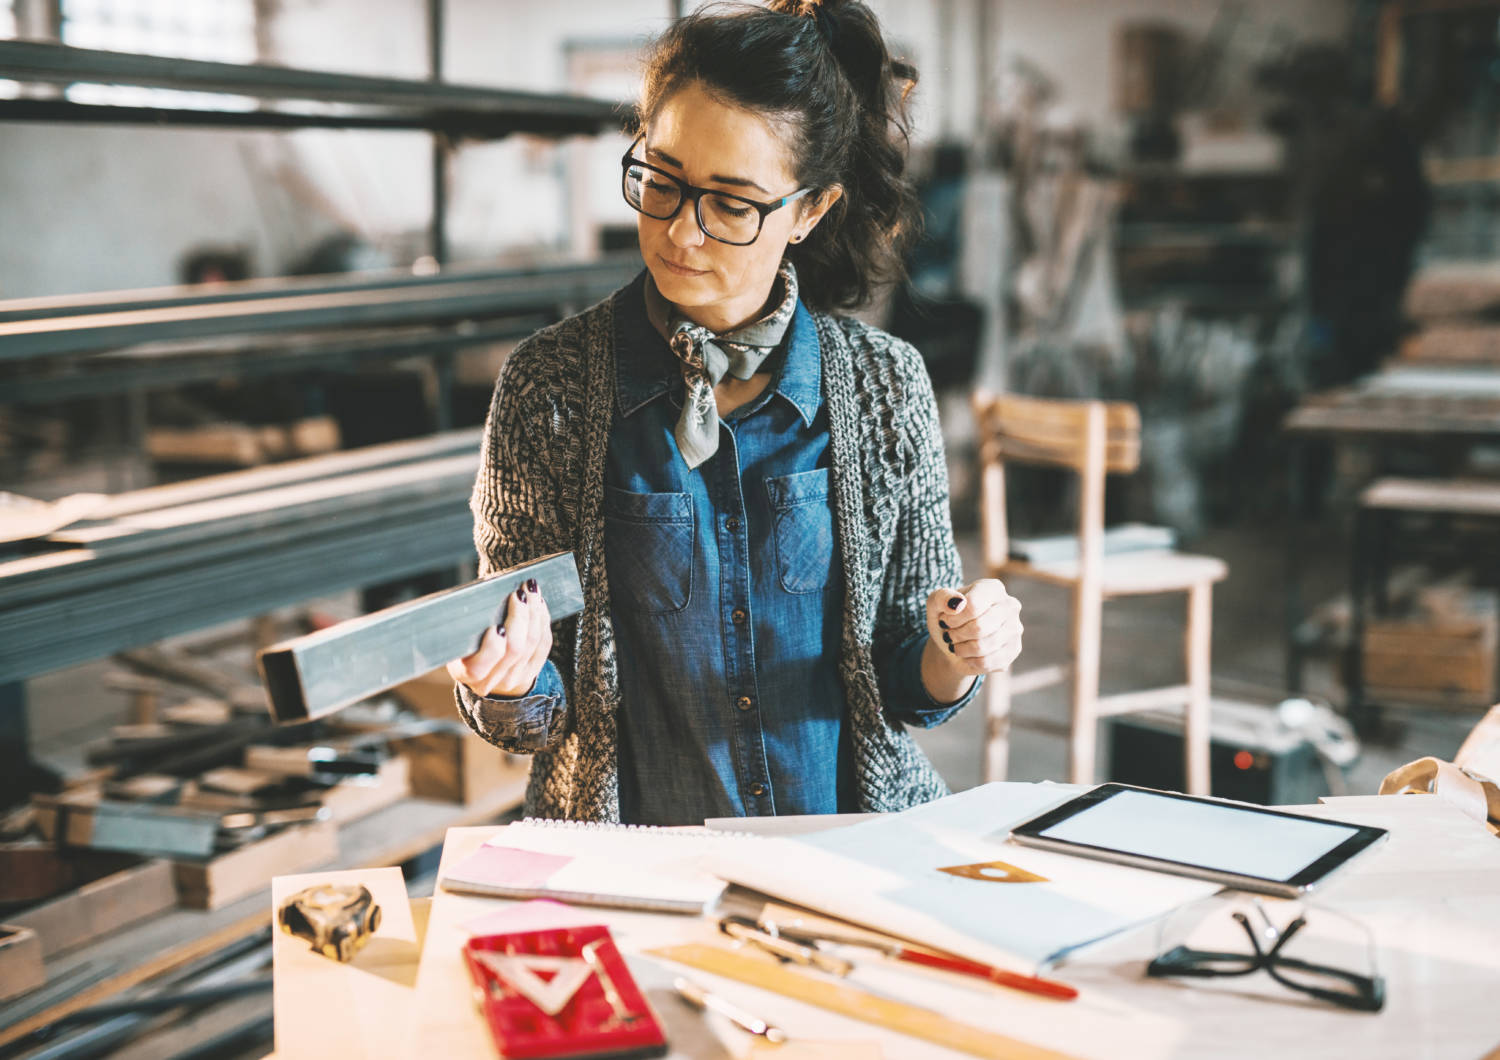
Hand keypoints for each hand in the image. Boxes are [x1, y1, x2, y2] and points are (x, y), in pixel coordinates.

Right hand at [446, 579, 551, 698]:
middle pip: (514, 650)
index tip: (497, 626)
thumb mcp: (457, 635)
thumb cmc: (465, 641)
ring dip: (534, 612)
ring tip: (531, 592)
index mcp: (464, 672)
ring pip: (532, 643)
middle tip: (519, 593)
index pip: (478, 668)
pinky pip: (543, 643)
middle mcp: (489, 681)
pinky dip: (543, 620)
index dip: (491, 648)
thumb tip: (485, 595)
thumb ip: (467, 622)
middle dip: (519, 617)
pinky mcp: (531, 671)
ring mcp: (513, 678)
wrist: (483, 667)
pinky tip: (538, 604)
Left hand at [926, 578, 1022, 678]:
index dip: (953, 619)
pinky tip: (966, 655)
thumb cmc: (947, 617)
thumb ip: (942, 597)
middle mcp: (1010, 605)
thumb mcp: (936, 603)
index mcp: (992, 588)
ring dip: (961, 649)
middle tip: (949, 635)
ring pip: (982, 647)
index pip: (972, 606)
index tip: (945, 621)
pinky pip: (987, 662)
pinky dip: (970, 661)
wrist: (954, 641)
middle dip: (956, 635)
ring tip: (956, 644)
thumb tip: (957, 603)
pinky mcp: (1014, 650)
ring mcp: (1015, 628)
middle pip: (979, 628)